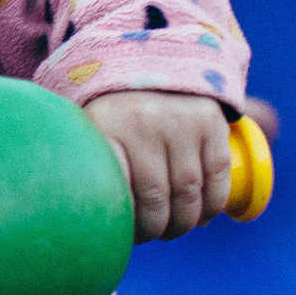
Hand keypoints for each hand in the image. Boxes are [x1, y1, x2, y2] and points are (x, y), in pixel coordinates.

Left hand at [85, 90, 231, 241]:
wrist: (150, 60)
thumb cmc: (111, 107)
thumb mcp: (87, 124)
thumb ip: (83, 159)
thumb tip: (77, 213)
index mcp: (104, 125)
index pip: (113, 187)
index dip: (121, 219)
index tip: (117, 231)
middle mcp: (142, 122)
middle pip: (155, 198)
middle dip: (155, 227)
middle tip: (150, 234)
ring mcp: (180, 122)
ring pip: (190, 194)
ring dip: (184, 222)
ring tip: (172, 229)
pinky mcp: (210, 124)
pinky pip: (218, 179)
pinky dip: (212, 206)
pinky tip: (200, 216)